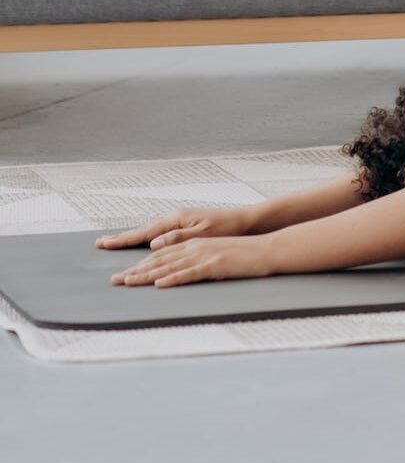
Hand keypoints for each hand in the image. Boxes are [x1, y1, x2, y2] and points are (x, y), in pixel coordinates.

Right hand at [95, 206, 260, 250]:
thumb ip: (178, 238)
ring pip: (151, 232)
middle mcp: (175, 218)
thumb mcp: (203, 234)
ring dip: (134, 239)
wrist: (246, 221)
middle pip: (143, 231)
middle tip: (101, 244)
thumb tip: (153, 243)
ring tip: (117, 243)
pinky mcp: (188, 226)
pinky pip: (161, 233)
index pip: (144, 232)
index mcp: (176, 220)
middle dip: (123, 238)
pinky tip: (146, 241)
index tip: (104, 244)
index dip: (123, 240)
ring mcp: (181, 221)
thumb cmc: (227, 227)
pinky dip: (149, 237)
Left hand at [109, 235, 276, 287]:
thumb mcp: (218, 253)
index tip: (125, 275)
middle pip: (159, 260)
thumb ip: (198, 259)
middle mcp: (196, 247)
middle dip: (135, 271)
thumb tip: (180, 271)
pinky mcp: (215, 264)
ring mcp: (205, 255)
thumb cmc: (245, 254)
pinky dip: (173, 278)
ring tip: (128, 283)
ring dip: (146, 275)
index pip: (162, 255)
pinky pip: (190, 273)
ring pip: (169, 266)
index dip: (141, 265)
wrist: (268, 248)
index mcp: (195, 243)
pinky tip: (160, 284)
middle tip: (115, 281)